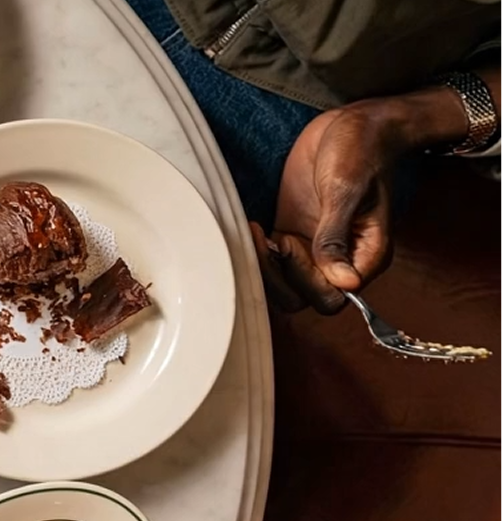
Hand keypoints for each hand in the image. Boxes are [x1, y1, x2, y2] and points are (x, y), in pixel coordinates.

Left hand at [263, 105, 399, 313]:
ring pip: (285, 284)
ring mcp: (315, 247)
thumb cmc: (361, 152)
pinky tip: (253, 229)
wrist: (355, 125)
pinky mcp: (294, 233)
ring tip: (257, 234)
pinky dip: (258, 255)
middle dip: (279, 277)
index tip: (290, 243)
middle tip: (268, 241)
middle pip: (305, 297)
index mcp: (366, 255)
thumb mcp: (346, 191)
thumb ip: (337, 236)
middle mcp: (341, 258)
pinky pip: (273, 261)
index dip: (306, 280)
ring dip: (265, 269)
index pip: (333, 296)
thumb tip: (345, 282)